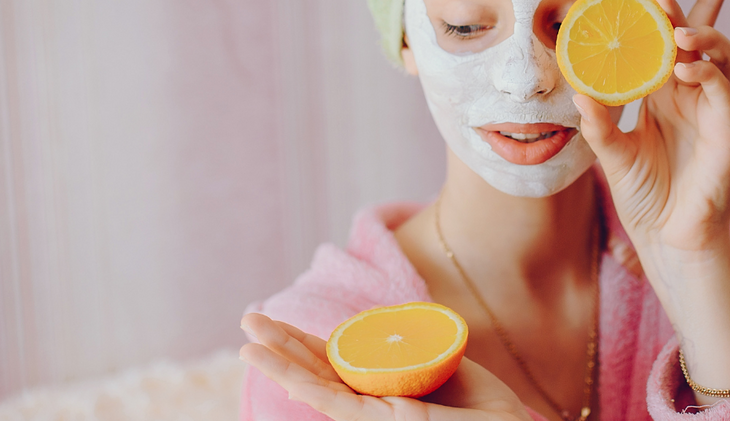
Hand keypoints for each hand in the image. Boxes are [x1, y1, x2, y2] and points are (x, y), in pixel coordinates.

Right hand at [240, 312, 530, 420]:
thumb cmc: (485, 405)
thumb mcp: (441, 360)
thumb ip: (412, 345)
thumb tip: (389, 322)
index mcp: (384, 387)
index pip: (335, 362)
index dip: (304, 344)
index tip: (278, 324)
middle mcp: (371, 403)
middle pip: (315, 370)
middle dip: (280, 346)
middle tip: (247, 319)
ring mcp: (372, 415)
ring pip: (313, 386)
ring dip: (277, 362)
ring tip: (245, 340)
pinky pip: (332, 401)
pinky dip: (300, 382)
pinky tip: (277, 367)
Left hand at [574, 0, 729, 253]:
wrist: (668, 240)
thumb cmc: (646, 198)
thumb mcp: (613, 156)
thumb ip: (599, 125)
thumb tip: (578, 92)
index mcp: (667, 97)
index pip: (673, 44)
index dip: (671, 13)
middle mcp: (694, 98)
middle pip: (701, 39)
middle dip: (689, 9)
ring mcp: (715, 112)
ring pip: (721, 56)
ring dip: (702, 35)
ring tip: (676, 29)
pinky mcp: (728, 131)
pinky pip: (723, 89)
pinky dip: (707, 71)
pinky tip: (684, 67)